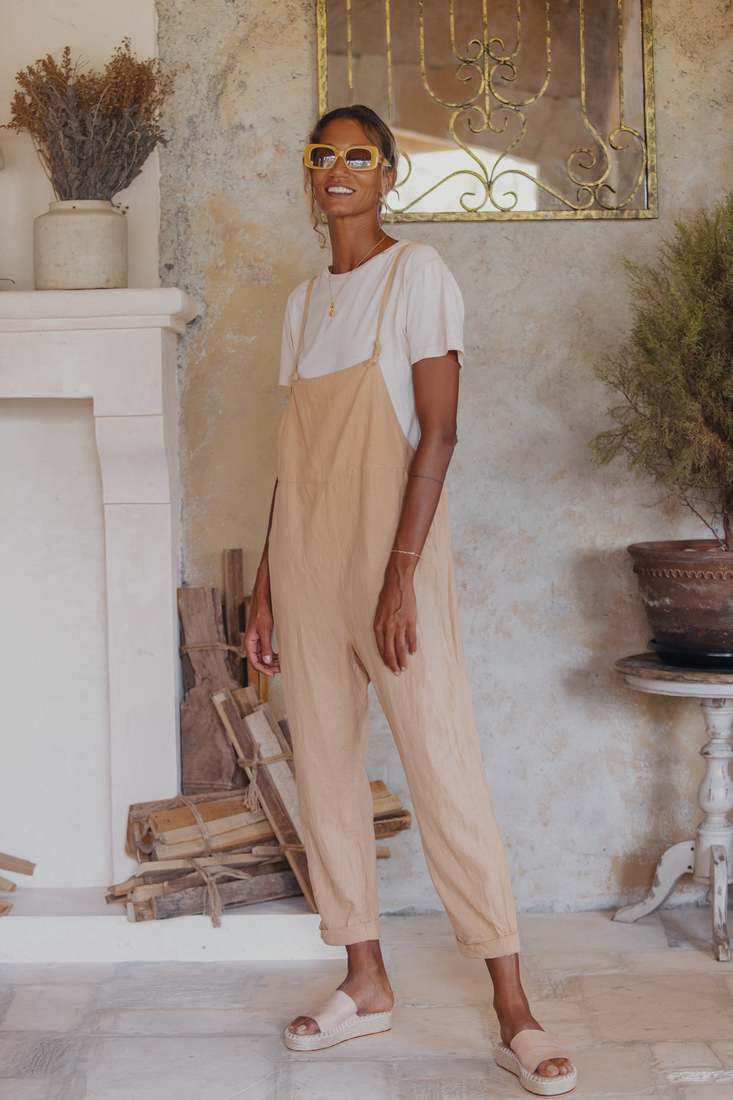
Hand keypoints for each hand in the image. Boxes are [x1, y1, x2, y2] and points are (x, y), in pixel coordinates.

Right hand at [244, 590, 280, 676]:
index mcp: (249, 642)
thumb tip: (267, 661)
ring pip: (262, 656)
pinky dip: (271, 654)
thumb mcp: (265, 630)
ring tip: (280, 665)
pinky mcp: (261, 636)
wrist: (263, 599)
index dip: (263, 670)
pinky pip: (264, 649)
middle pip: (258, 660)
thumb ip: (266, 646)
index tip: (273, 674)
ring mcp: (256, 639)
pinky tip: (279, 657)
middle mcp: (251, 642)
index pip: (254, 662)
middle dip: (268, 667)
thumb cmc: (262, 611)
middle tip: (279, 671)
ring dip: (270, 661)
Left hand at [373, 557, 417, 673]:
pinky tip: (412, 652)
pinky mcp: (410, 621)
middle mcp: (388, 627)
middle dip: (393, 663)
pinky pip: (411, 637)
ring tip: (404, 667)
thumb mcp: (379, 612)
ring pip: (400, 647)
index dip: (385, 658)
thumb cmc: (387, 597)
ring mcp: (399, 625)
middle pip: (390, 650)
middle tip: (397, 672)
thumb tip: (386, 639)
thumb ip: (382, 626)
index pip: (381, 647)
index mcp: (378, 625)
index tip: (388, 666)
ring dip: (402, 659)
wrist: (398, 584)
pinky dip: (412, 646)